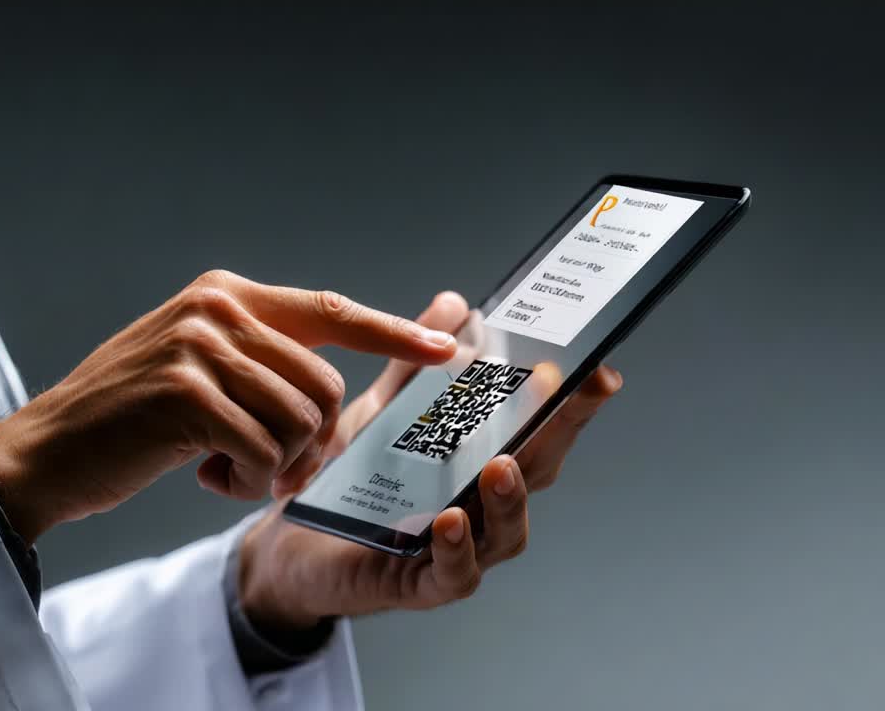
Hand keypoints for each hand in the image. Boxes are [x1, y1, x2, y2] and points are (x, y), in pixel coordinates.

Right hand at [0, 270, 458, 542]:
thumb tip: (330, 382)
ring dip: (277, 466)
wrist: (47, 452)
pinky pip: (264, 450)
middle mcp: (216, 308)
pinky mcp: (185, 395)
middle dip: (313, 441)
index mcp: (225, 293)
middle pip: (325, 382)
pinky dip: (247, 481)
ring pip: (302, 420)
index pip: (331, 309)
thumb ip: (254, 356)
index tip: (446, 350)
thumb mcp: (192, 364)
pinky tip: (207, 478)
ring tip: (229, 471)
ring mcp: (198, 347)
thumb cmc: (127, 420)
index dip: (392, 332)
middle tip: (274, 469)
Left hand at [237, 291, 622, 632]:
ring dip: (509, 499)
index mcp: (482, 462)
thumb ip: (414, 364)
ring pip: (505, 532)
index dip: (572, 406)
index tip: (598, 372)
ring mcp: (459, 550)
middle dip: (558, 436)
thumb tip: (454, 304)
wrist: (293, 544)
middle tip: (568, 398)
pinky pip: (453, 575)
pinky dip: (457, 551)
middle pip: (536, 474)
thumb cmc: (351, 481)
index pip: (539, 432)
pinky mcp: (421, 586)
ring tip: (501, 467)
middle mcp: (482, 508)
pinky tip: (448, 521)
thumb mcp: (381, 413)